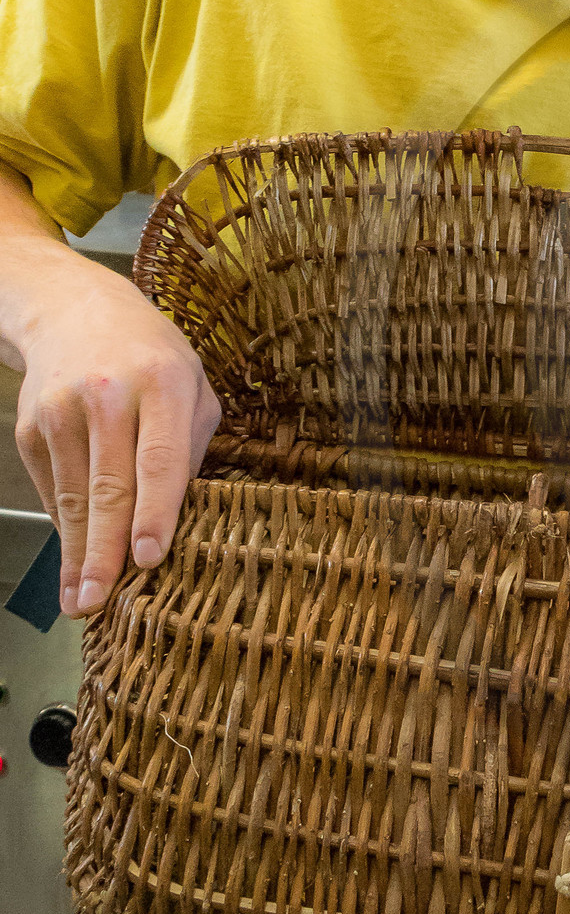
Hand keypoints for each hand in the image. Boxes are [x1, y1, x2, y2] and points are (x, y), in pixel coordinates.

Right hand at [14, 255, 219, 615]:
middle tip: (103, 601)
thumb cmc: (150, 356)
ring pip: (74, 497)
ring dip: (78, 555)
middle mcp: (107, 396)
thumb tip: (181, 515)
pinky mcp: (31, 428)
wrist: (74, 311)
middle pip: (108, 487)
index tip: (149, 558)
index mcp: (162, 382)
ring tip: (83, 601)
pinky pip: (54, 490)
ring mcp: (61, 412)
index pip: (159, 459)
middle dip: (105, 552)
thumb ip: (192, 446)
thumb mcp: (193, 385)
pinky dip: (67, 528)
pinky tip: (76, 560)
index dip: (154, 513)